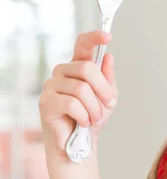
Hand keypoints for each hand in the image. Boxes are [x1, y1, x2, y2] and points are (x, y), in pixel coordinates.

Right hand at [38, 30, 117, 157]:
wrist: (80, 143)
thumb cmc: (92, 117)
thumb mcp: (107, 96)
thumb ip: (107, 77)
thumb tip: (109, 56)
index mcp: (78, 66)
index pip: (83, 45)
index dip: (94, 38)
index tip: (108, 36)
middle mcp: (63, 71)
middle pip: (87, 68)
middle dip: (103, 89)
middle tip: (110, 104)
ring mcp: (52, 85)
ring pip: (81, 89)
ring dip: (95, 108)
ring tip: (94, 118)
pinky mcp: (46, 102)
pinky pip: (72, 104)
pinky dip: (84, 115)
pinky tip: (83, 122)